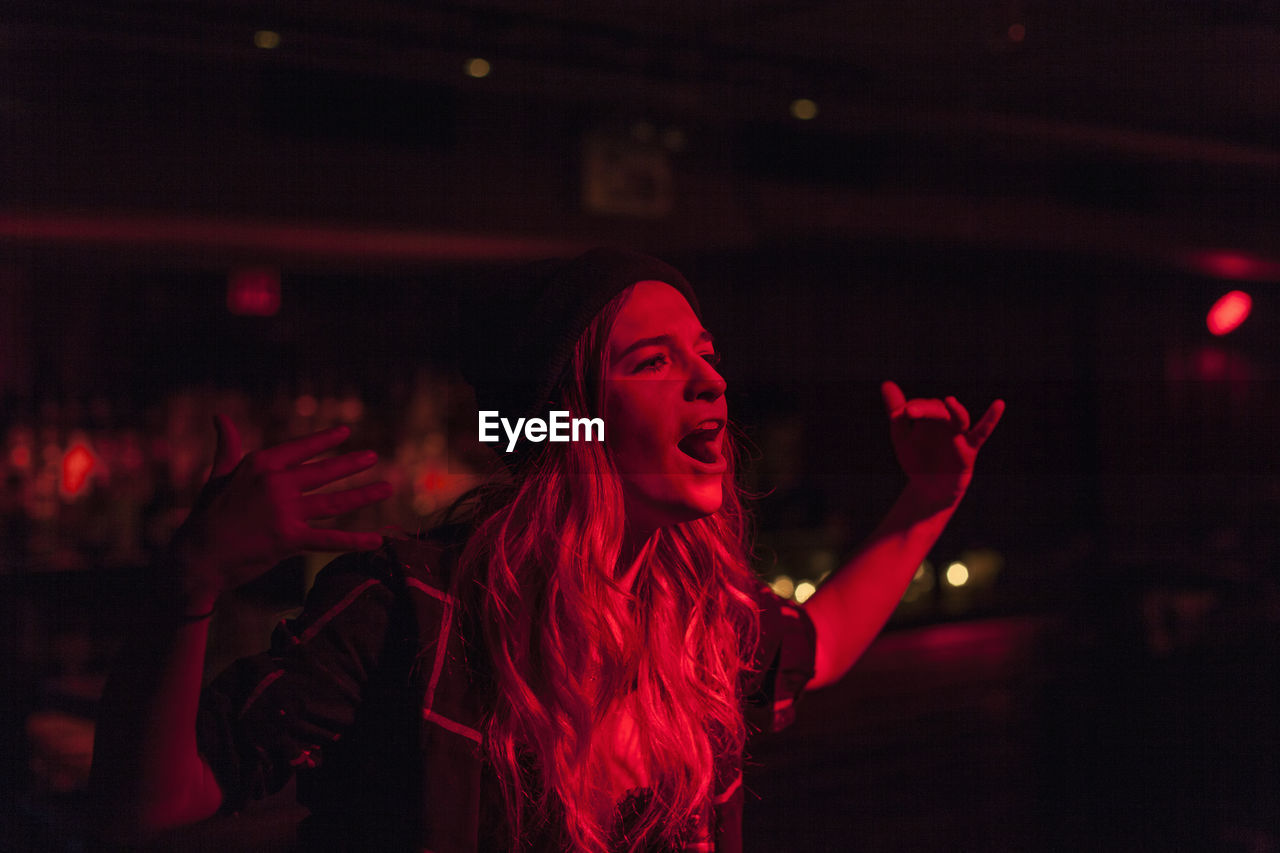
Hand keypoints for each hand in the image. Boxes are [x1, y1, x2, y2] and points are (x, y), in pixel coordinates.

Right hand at [168, 415, 392, 606]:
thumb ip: (228, 446)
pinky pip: (329, 538)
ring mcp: (285, 511)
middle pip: (323, 472)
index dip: (324, 441)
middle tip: (374, 456)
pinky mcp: (290, 538)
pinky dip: (355, 541)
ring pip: (334, 501)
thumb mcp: (218, 475)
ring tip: (387, 487)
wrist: (195, 556)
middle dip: (351, 464)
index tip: (345, 432)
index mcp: (260, 465)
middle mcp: (276, 483)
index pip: (300, 449)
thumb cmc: (206, 516)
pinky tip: (377, 539)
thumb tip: (219, 416)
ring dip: (364, 495)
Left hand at [880, 381, 1003, 507]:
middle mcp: (945, 423)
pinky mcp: (969, 450)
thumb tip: (886, 383)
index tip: (901, 414)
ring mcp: (959, 435)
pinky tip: (999, 404)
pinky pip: (982, 433)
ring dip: (955, 411)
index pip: (922, 405)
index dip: (912, 408)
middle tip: (908, 412)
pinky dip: (991, 419)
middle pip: (938, 409)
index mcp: (929, 418)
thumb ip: (896, 412)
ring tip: (949, 401)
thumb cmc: (917, 460)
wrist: (928, 489)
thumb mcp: (901, 436)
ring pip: (959, 419)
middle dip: (924, 409)